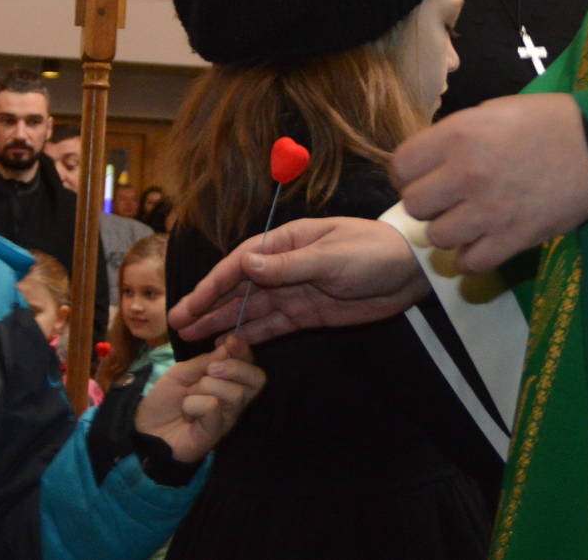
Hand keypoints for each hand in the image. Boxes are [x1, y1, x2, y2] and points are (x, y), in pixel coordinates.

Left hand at [133, 334, 265, 462]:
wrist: (145, 429)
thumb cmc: (164, 401)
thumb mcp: (181, 372)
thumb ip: (204, 361)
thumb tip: (228, 347)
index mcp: (227, 381)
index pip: (249, 364)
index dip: (244, 351)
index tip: (231, 341)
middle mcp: (233, 399)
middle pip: (257, 379)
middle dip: (235, 367)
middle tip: (211, 370)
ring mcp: (227, 417)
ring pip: (235, 393)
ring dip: (207, 387)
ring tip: (189, 395)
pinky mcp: (215, 432)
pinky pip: (214, 407)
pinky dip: (195, 404)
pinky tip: (187, 411)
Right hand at [168, 217, 427, 343]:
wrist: (410, 272)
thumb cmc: (372, 252)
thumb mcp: (330, 257)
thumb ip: (287, 265)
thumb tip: (245, 262)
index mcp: (287, 242)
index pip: (241, 262)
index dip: (213, 284)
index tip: (191, 304)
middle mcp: (284, 265)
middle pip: (239, 287)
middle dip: (208, 305)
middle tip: (177, 324)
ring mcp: (295, 290)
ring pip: (251, 308)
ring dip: (223, 322)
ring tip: (193, 338)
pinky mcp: (308, 313)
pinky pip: (273, 325)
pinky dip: (251, 335)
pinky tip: (229, 345)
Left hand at [392, 93, 587, 272]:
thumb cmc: (548, 121)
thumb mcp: (493, 111)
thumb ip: (456, 135)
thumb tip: (430, 159)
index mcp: (458, 135)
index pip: (400, 167)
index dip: (407, 174)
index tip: (423, 177)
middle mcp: (465, 174)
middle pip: (414, 206)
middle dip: (428, 203)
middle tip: (448, 199)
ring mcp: (488, 211)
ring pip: (438, 237)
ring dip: (450, 231)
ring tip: (469, 221)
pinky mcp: (513, 239)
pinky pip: (470, 263)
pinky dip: (472, 257)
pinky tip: (482, 243)